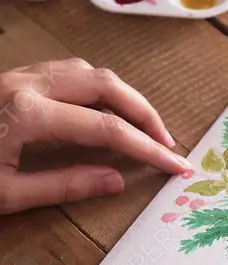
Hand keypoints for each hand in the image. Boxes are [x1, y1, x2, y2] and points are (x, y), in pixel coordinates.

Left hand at [0, 59, 190, 212]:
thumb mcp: (4, 194)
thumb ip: (61, 186)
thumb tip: (115, 182)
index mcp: (28, 114)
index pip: (106, 128)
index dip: (146, 147)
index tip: (174, 164)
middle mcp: (29, 84)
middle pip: (107, 85)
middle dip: (145, 113)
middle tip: (165, 142)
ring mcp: (21, 75)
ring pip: (89, 72)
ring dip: (122, 96)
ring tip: (140, 127)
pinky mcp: (14, 77)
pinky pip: (68, 71)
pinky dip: (96, 88)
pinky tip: (102, 110)